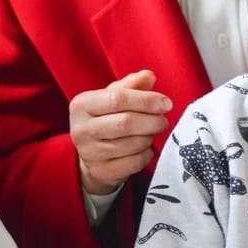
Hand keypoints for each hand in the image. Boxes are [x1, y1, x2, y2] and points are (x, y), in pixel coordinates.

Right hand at [69, 69, 171, 194]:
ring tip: (151, 132)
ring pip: (133, 144)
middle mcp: (81, 129)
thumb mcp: (112, 98)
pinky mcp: (102, 171)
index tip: (166, 103)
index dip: (146, 100)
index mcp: (82, 105)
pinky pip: (135, 162)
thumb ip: (131, 85)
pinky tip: (144, 148)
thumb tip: (149, 76)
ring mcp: (90, 153)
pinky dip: (146, 154)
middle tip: (163, 120)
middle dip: (152, 121)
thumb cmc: (104, 119)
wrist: (90, 156)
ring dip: (149, 137)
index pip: (118, 98)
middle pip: (126, 122)